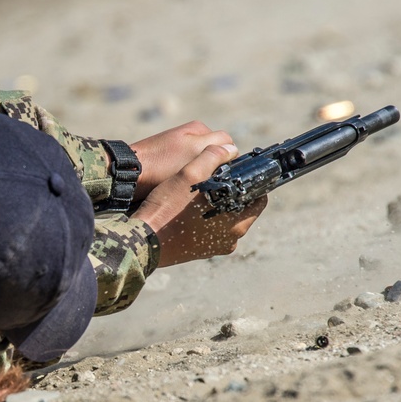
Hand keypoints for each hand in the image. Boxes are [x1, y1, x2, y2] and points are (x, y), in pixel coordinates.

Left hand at [130, 121, 233, 199]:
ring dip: (199, 173)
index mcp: (199, 129)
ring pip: (200, 162)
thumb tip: (233, 149)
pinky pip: (185, 169)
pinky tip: (180, 186)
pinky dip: (186, 176)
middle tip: (209, 183)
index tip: (224, 175)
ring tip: (193, 186)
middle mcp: (189, 136)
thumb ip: (215, 149)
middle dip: (213, 166)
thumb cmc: (161, 164)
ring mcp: (177, 148)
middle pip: (213, 153)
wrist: (127, 173)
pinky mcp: (166, 160)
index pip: (226, 143)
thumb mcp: (193, 153)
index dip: (228, 159)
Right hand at [131, 143, 266, 267]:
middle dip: (232, 195)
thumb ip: (212, 157)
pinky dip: (204, 220)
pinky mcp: (198, 253)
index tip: (236, 175)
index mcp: (237, 224)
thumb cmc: (167, 210)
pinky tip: (188, 210)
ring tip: (199, 194)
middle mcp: (230, 240)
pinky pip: (209, 231)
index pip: (259, 200)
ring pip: (225, 220)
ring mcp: (214, 249)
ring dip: (217, 207)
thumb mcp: (189, 175)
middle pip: (241, 210)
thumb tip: (230, 149)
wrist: (141, 241)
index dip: (250, 184)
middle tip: (214, 181)